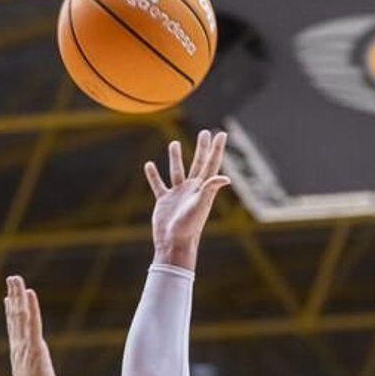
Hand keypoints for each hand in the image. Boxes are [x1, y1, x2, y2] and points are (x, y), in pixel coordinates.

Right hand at [5, 276, 56, 375]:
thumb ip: (30, 374)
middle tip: (11, 279)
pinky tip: (29, 293)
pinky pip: (33, 323)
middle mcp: (19, 348)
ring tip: (15, 279)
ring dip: (18, 295)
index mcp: (18, 355)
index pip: (14, 329)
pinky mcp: (35, 348)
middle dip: (12, 297)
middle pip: (14, 317)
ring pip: (20, 316)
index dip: (11, 312)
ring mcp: (25, 347)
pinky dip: (31, 307)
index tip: (9, 298)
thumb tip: (32, 375)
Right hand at [145, 129, 229, 269]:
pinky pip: (158, 184)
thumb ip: (210, 189)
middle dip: (202, 148)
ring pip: (177, 171)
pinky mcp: (164, 201)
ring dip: (176, 157)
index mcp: (203, 188)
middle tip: (204, 132)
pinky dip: (153, 175)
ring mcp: (178, 195)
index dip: (216, 149)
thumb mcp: (201, 205)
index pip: (211, 164)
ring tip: (174, 143)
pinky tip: (148, 165)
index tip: (221, 133)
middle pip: (198, 163)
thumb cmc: (189, 226)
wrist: (174, 243)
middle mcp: (192, 189)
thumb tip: (226, 177)